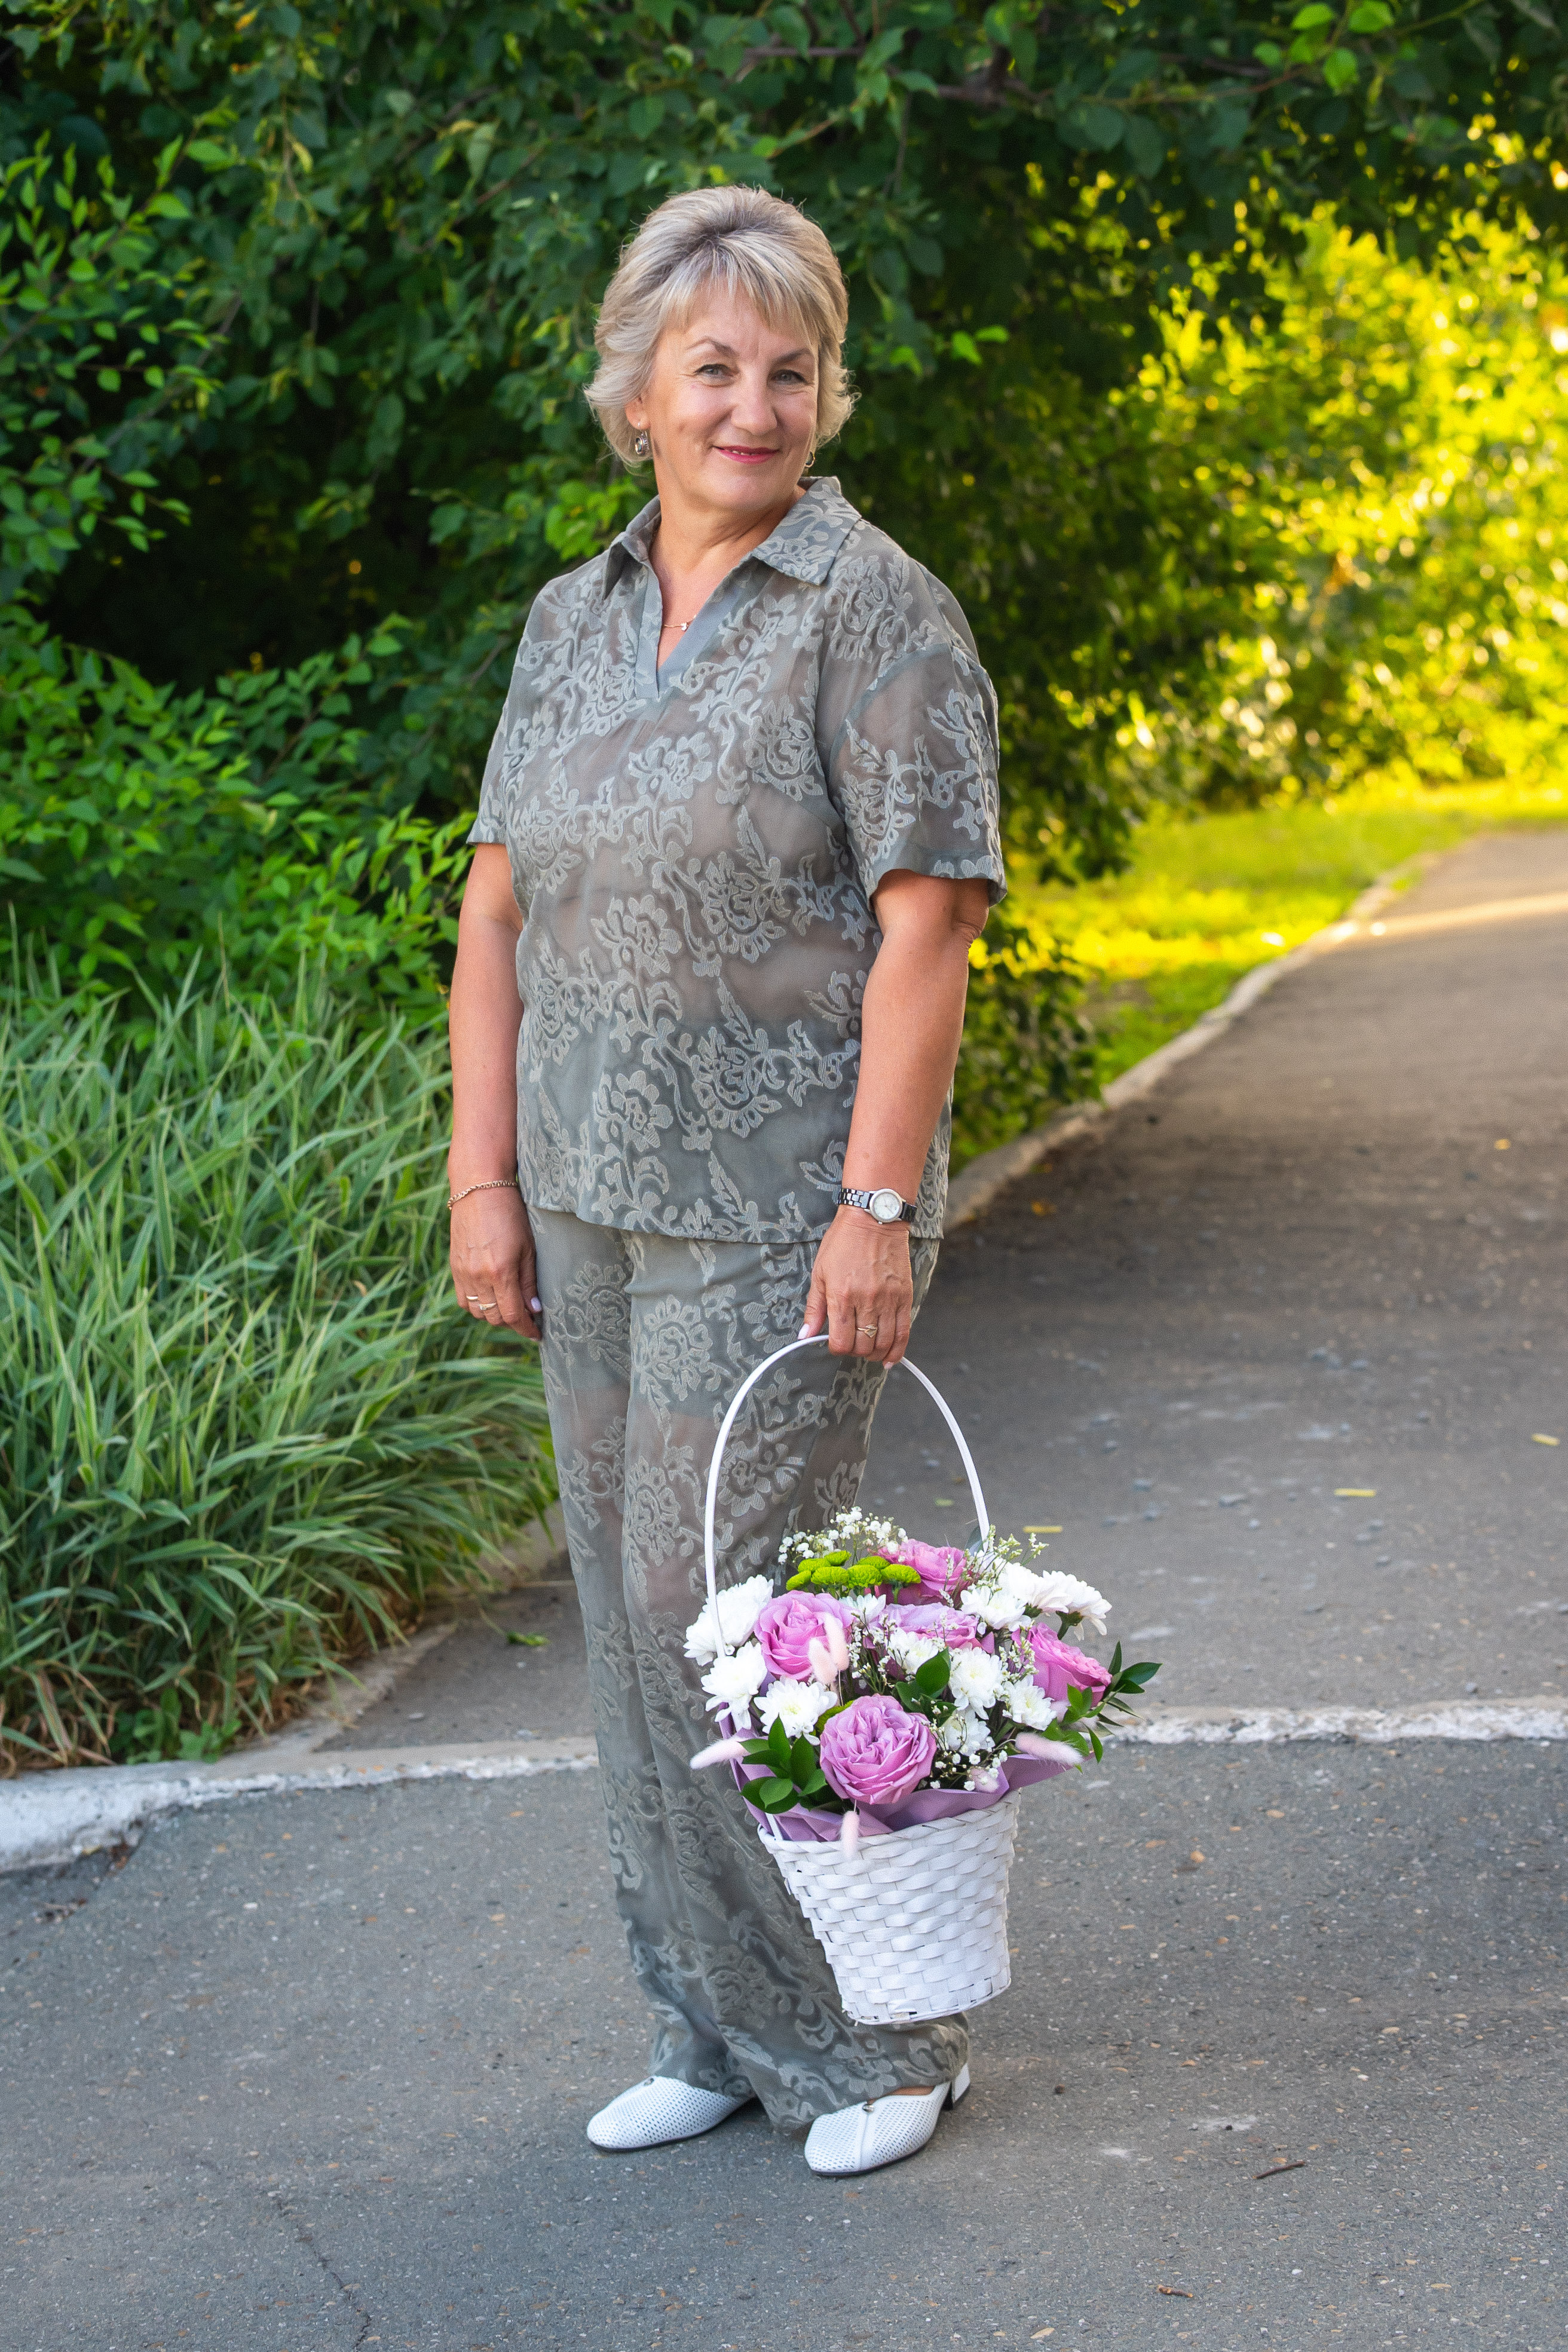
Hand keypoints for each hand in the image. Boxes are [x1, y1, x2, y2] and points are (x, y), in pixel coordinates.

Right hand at [448, 1189, 540, 1338]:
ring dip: (493, 1315)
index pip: (513, 1315)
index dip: (526, 1329)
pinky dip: (477, 1304)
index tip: (537, 1334)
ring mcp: (463, 1273)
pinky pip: (463, 1299)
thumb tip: (534, 1310)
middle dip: (512, 1322)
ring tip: (508, 1305)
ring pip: (477, 1312)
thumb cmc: (510, 1214)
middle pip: (494, 1318)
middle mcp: (478, 1277)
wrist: (479, 1189)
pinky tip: (490, 1295)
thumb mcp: (528, 1247)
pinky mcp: (454, 1267)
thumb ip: (529, 1281)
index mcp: (500, 1272)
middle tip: (527, 1316)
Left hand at [800, 1208, 912, 1364]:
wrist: (874, 1219)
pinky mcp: (905, 1297)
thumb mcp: (820, 1273)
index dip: (836, 1349)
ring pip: (884, 1343)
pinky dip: (897, 1350)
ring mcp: (888, 1300)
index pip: (841, 1341)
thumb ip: (814, 1307)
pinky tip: (889, 1358)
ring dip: (875, 1354)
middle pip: (863, 1346)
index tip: (835, 1343)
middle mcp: (866, 1301)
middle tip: (852, 1345)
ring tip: (869, 1353)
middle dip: (855, 1352)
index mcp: (842, 1296)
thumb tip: (805, 1335)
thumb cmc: (843, 1243)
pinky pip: (904, 1332)